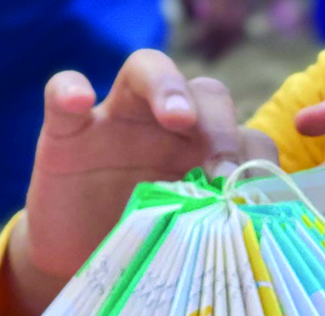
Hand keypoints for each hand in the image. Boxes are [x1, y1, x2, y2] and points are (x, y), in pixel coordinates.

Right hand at [0, 51, 276, 314]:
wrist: (83, 256)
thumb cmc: (145, 235)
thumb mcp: (186, 228)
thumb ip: (219, 213)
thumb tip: (261, 220)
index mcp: (205, 148)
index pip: (244, 132)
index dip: (253, 153)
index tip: (252, 190)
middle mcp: (166, 122)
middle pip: (206, 92)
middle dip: (221, 123)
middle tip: (223, 168)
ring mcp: (114, 119)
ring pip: (146, 68)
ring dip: (167, 85)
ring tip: (178, 116)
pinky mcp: (64, 132)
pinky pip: (63, 91)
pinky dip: (69, 89)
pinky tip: (78, 100)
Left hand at [182, 0, 257, 60]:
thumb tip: (195, 19)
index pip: (215, 22)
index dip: (204, 39)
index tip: (192, 49)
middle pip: (231, 28)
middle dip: (218, 46)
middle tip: (205, 60)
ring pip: (241, 25)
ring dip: (228, 41)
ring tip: (215, 55)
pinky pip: (244, 16)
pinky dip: (234, 30)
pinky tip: (224, 38)